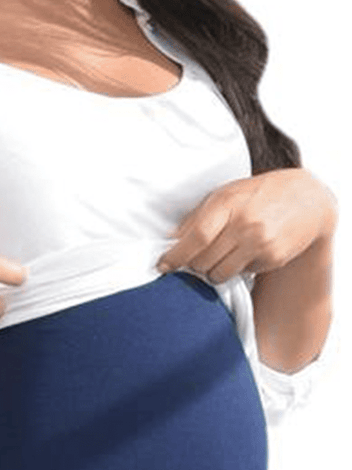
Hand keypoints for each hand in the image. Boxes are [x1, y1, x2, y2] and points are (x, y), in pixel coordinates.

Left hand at [156, 169, 337, 283]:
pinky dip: (237, 268)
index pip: (196, 238)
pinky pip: (240, 274)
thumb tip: (169, 241)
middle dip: (194, 264)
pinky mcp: (273, 258)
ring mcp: (261, 243)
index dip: (175, 256)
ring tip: (222, 254)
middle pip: (203, 261)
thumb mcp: (225, 195)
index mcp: (228, 204)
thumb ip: (196, 218)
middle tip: (198, 256)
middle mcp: (245, 224)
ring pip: (219, 274)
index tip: (162, 266)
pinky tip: (246, 251)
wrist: (307, 199)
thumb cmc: (257, 195)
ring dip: (213, 270)